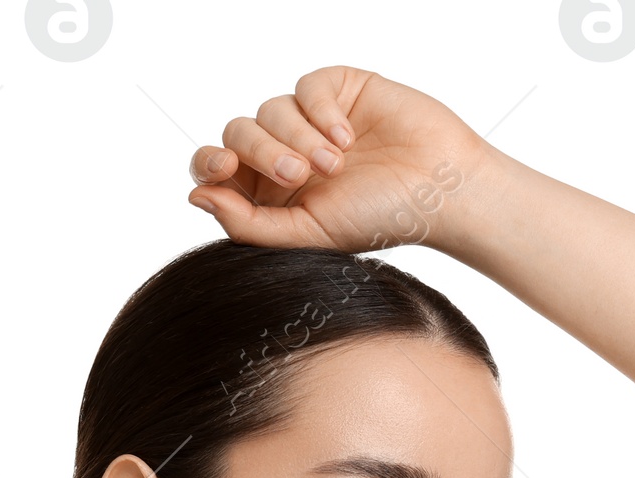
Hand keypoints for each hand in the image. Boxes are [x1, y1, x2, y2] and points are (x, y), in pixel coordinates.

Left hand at [185, 65, 497, 256]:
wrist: (439, 190)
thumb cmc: (378, 220)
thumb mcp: (306, 234)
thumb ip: (247, 223)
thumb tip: (195, 195)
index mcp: (271, 194)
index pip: (218, 169)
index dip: (210, 162)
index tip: (222, 168)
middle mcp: (286, 155)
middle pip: (238, 134)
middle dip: (263, 152)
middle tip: (300, 175)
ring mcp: (310, 121)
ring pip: (269, 109)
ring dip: (298, 137)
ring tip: (336, 164)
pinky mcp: (337, 90)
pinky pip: (305, 86)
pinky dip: (321, 111)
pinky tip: (347, 138)